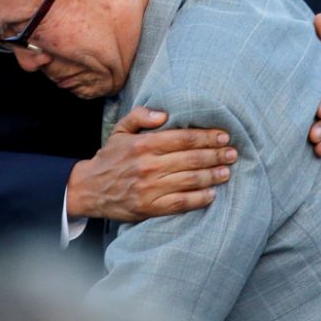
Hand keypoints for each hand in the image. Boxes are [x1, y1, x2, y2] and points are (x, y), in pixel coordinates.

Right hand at [67, 106, 236, 221]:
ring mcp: (149, 188)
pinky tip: (211, 194)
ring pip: (189, 180)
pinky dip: (199, 199)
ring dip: (212, 176)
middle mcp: (148, 165)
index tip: (224, 136)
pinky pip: (180, 203)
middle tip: (232, 153)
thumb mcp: (121, 130)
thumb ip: (141, 115)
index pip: (183, 138)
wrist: (88, 189)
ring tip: (226, 171)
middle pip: (191, 159)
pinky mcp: (149, 207)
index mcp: (144, 144)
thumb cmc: (110, 157)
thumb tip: (165, 113)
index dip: (207, 136)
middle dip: (216, 155)